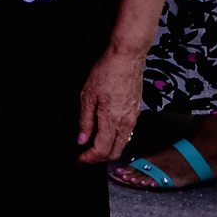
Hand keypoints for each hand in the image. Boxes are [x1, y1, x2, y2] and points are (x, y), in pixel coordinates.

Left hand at [77, 46, 146, 162]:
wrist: (127, 58)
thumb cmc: (107, 73)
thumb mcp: (87, 97)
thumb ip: (85, 121)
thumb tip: (82, 139)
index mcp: (112, 120)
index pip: (102, 150)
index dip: (89, 158)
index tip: (80, 157)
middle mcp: (126, 122)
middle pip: (115, 151)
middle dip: (99, 157)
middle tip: (86, 154)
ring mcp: (134, 117)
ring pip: (122, 143)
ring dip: (108, 148)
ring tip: (93, 144)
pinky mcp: (136, 111)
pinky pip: (127, 132)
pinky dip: (115, 138)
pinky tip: (105, 131)